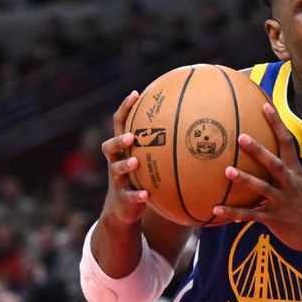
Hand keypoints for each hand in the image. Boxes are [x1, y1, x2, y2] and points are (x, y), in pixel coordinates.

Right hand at [99, 91, 149, 226]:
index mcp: (123, 148)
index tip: (134, 94)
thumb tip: (191, 120)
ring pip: (116, 170)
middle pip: (109, 147)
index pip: (119, 124)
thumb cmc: (140, 175)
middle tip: (130, 136)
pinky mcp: (122, 197)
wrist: (123, 208)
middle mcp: (116, 161)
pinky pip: (129, 196)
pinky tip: (146, 194)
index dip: (125, 109)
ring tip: (135, 162)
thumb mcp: (147, 157)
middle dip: (119, 140)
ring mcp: (117, 180)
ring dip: (125, 165)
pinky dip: (137, 195)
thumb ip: (160, 140)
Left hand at [213, 103, 301, 252]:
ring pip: (262, 188)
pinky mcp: (274, 219)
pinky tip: (215, 210)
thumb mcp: (299, 183)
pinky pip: (251, 215)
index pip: (287, 142)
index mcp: (295, 171)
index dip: (277, 124)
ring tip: (227, 170)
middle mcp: (290, 183)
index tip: (266, 106)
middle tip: (241, 136)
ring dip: (244, 179)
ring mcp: (282, 201)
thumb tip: (261, 155)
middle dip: (259, 151)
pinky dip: (233, 213)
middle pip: (274, 164)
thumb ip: (282, 170)